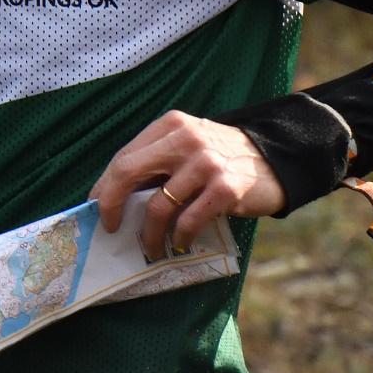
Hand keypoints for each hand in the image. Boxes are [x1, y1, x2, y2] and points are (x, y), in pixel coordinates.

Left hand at [91, 110, 284, 257]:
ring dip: (150, 234)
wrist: (275, 160)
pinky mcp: (225, 188)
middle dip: (111, 205)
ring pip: (158, 205)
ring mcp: (206, 163)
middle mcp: (186, 139)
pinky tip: (180, 242)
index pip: (124, 156)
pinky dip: (179, 236)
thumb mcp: (188, 146)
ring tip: (152, 247)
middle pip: (129, 172)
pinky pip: (188, 220)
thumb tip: (115, 196)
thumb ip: (157, 162)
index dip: (105, 186)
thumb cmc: (221, 158)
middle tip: (111, 228)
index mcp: (171, 126)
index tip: (98, 208)